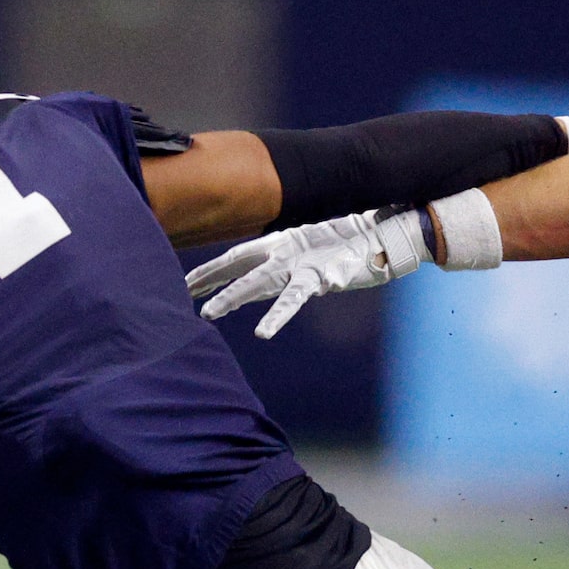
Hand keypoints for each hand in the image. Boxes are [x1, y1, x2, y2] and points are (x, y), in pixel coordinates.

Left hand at [185, 208, 428, 338]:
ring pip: (259, 281)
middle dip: (211, 280)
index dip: (211, 269)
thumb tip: (252, 287)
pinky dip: (277, 316)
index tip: (187, 283)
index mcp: (281, 243)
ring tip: (209, 313)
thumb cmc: (345, 247)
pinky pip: (295, 300)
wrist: (384, 237)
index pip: (236, 256)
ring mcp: (302, 262)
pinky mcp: (321, 277)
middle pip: (239, 266)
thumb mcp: (307, 254)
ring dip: (232, 297)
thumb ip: (281, 268)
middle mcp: (285, 250)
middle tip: (184, 294)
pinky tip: (262, 332)